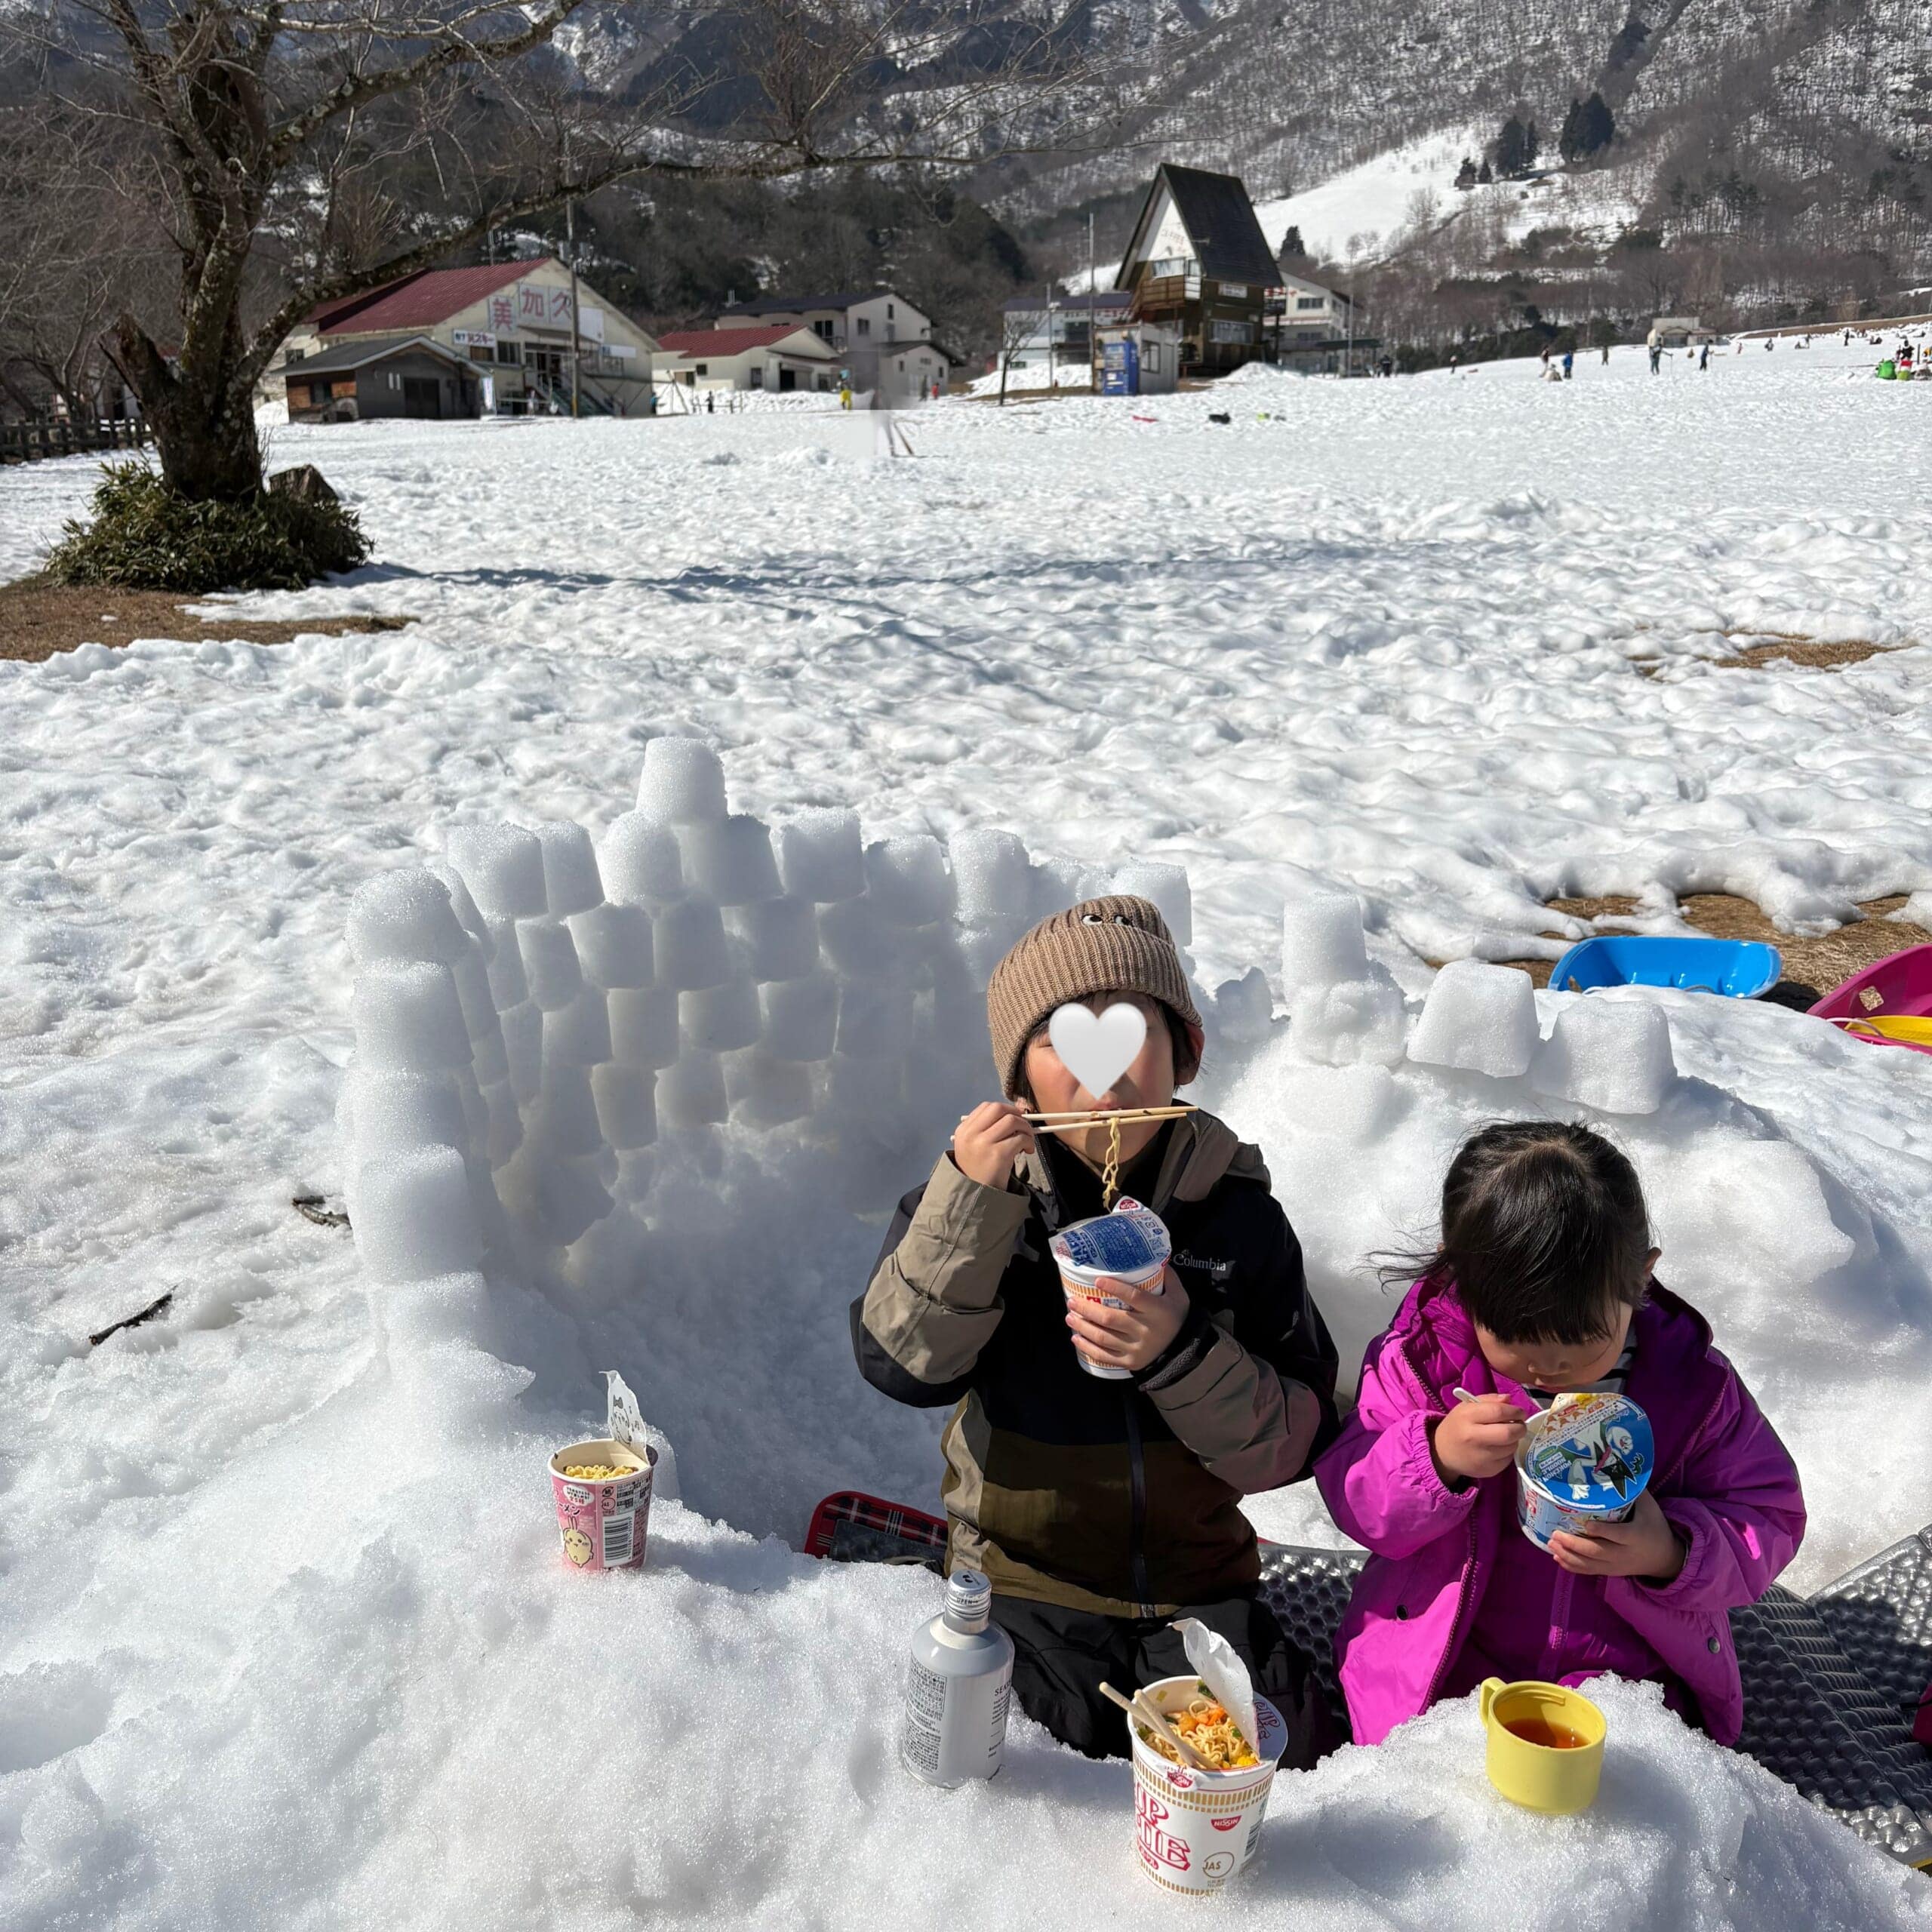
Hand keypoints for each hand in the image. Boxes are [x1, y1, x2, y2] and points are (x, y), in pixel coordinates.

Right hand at [951, 1101, 1035, 1190]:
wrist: (976, 1197)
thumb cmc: (978, 1171)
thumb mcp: (972, 1146)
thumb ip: (987, 1129)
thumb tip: (1016, 1112)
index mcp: (964, 1130)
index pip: (986, 1106)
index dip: (1005, 1109)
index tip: (1014, 1117)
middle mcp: (971, 1134)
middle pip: (998, 1108)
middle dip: (1016, 1114)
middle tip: (1023, 1126)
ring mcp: (984, 1143)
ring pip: (1012, 1120)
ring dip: (1025, 1128)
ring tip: (1027, 1140)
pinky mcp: (998, 1154)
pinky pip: (1020, 1138)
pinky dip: (1029, 1142)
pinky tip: (1027, 1151)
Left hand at [1065, 1265, 1187, 1373]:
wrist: (1184, 1350)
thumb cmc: (1177, 1318)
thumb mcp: (1179, 1296)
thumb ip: (1168, 1278)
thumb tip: (1155, 1257)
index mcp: (1157, 1311)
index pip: (1133, 1296)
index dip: (1114, 1287)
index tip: (1097, 1280)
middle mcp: (1145, 1330)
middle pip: (1110, 1318)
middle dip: (1087, 1309)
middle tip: (1072, 1301)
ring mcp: (1136, 1348)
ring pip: (1103, 1337)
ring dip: (1083, 1327)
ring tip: (1069, 1317)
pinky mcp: (1130, 1362)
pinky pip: (1104, 1356)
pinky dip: (1087, 1347)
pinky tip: (1076, 1338)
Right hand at [1429, 1395, 1526, 1487]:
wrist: (1442, 1453)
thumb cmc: (1458, 1425)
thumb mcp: (1466, 1407)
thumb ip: (1488, 1400)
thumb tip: (1509, 1399)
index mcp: (1467, 1417)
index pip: (1498, 1412)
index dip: (1514, 1411)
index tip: (1519, 1412)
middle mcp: (1473, 1438)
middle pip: (1508, 1433)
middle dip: (1520, 1427)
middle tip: (1520, 1424)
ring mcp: (1481, 1457)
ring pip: (1511, 1446)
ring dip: (1515, 1439)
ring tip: (1507, 1435)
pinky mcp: (1488, 1470)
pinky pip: (1508, 1459)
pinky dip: (1508, 1451)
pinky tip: (1499, 1447)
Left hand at [1549, 1490, 1686, 1581]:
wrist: (1665, 1558)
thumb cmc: (1655, 1527)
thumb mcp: (1649, 1508)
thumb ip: (1633, 1490)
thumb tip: (1615, 1466)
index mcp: (1636, 1536)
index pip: (1619, 1535)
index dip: (1603, 1531)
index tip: (1586, 1524)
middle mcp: (1624, 1554)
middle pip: (1598, 1552)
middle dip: (1575, 1544)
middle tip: (1555, 1533)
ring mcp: (1616, 1566)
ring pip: (1590, 1565)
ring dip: (1568, 1556)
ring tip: (1550, 1543)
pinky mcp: (1610, 1571)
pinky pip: (1589, 1572)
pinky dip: (1572, 1567)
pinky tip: (1557, 1557)